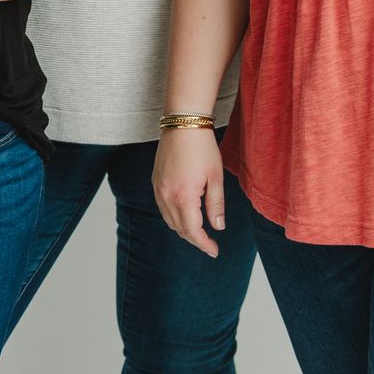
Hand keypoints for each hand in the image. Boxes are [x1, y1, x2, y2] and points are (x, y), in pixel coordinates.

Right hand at [153, 128, 226, 257]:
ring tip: (199, 232)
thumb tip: (218, 227)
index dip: (204, 244)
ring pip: (168, 219)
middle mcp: (166, 196)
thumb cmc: (202, 147)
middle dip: (194, 239)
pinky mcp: (156, 181)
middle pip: (179, 229)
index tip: (214, 251)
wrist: (183, 123)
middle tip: (209, 244)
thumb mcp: (215, 177)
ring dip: (183, 229)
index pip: (193, 231)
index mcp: (183, 196)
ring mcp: (158, 188)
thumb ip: (216, 205)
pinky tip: (184, 214)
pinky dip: (173, 216)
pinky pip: (162, 207)